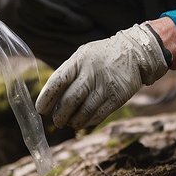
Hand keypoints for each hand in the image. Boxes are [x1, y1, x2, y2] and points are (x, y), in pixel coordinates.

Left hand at [35, 23, 168, 129]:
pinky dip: (88, 122)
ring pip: (83, 111)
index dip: (46, 98)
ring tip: (69, 123)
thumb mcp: (83, 55)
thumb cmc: (102, 56)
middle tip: (56, 121)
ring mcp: (104, 86)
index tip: (40, 110)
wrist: (134, 53)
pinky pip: (98, 115)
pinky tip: (83, 122)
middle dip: (59, 115)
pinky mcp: (116, 98)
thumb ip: (68, 72)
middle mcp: (90, 74)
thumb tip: (50, 95)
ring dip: (73, 121)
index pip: (57, 82)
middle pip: (69, 100)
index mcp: (78, 62)